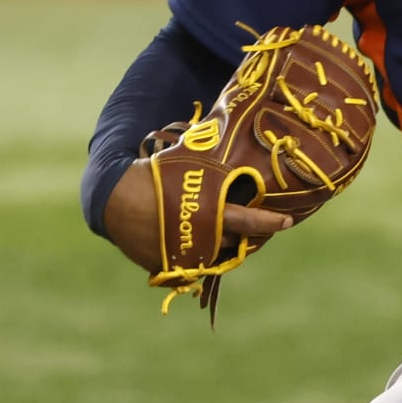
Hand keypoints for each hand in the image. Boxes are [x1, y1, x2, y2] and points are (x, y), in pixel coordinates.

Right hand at [102, 156, 290, 272]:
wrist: (113, 198)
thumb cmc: (154, 174)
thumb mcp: (187, 164)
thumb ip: (213, 167)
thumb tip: (234, 136)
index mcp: (207, 213)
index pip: (247, 221)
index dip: (270, 222)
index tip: (289, 221)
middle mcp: (199, 239)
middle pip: (234, 242)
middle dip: (246, 234)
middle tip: (255, 223)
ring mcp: (183, 256)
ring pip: (214, 255)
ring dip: (222, 244)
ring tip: (224, 227)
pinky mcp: (166, 266)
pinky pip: (190, 263)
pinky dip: (196, 252)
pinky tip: (197, 237)